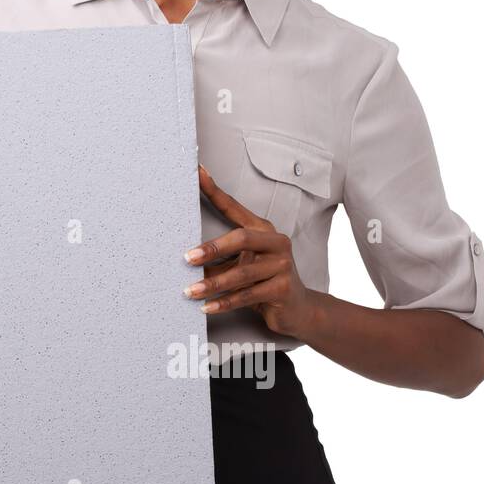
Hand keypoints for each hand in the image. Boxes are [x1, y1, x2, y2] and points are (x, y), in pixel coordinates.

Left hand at [182, 163, 317, 338]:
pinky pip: (247, 296)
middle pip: (242, 238)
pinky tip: (206, 307)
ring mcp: (283, 266)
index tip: (197, 173)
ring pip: (242, 273)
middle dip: (212, 249)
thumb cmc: (264, 282)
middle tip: (187, 258)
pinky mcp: (283, 289)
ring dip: (212, 284)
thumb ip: (220, 258)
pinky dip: (224, 302)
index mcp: (263, 229)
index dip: (215, 191)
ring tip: (189, 290)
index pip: (234, 207)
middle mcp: (276, 243)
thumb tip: (185, 258)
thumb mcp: (242, 264)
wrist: (298, 309)